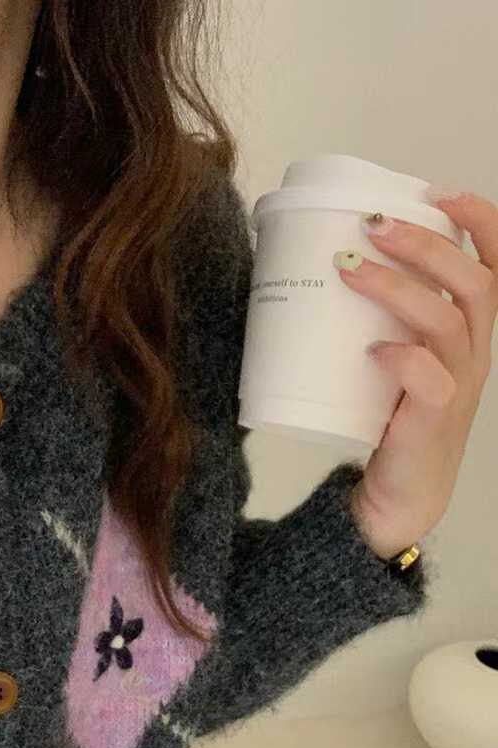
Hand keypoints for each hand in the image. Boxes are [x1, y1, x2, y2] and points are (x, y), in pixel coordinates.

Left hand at [336, 190, 497, 558]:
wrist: (399, 494)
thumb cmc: (392, 419)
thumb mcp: (395, 356)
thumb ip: (380, 317)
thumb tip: (328, 263)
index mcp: (471, 331)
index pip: (496, 263)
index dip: (480, 220)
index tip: (438, 193)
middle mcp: (474, 353)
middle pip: (474, 280)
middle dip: (425, 243)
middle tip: (373, 224)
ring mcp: (458, 385)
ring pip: (447, 320)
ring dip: (398, 286)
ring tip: (349, 266)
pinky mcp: (433, 419)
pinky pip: (430, 378)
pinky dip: (403, 356)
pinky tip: (373, 349)